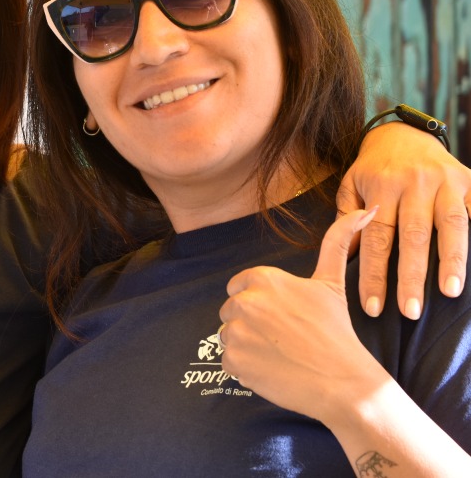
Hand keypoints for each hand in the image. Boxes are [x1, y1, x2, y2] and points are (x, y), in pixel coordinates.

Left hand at [219, 208, 385, 421]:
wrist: (342, 381)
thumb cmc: (336, 331)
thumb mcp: (333, 282)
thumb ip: (338, 241)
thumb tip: (364, 209)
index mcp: (263, 279)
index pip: (238, 286)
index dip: (258, 302)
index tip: (279, 315)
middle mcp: (245, 302)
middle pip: (231, 311)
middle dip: (250, 323)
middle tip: (282, 337)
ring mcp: (236, 333)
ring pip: (228, 336)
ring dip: (246, 345)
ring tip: (278, 352)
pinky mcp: (233, 360)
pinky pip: (227, 361)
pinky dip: (244, 367)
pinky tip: (270, 368)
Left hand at [339, 122, 470, 318]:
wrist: (403, 133)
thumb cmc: (373, 168)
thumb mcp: (351, 186)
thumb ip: (347, 220)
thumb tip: (345, 261)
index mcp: (382, 186)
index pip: (376, 238)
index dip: (374, 274)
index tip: (373, 306)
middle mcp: (415, 183)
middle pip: (413, 235)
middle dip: (412, 276)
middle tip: (410, 310)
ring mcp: (446, 181)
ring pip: (452, 224)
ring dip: (452, 260)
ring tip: (450, 292)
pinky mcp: (470, 181)